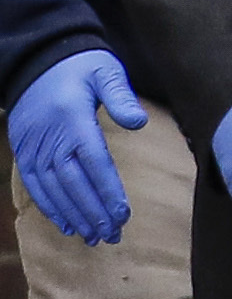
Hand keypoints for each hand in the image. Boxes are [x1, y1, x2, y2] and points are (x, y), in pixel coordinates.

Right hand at [9, 49, 141, 245]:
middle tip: (112, 236)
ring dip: (74, 216)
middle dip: (93, 212)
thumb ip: (121, 96)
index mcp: (73, 120)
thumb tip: (139, 123)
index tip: (122, 214)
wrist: (38, 62)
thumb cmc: (80, 66)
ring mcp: (34, 148)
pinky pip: (35, 186)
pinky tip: (67, 223)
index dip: (107, 191)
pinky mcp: (25, 153)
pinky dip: (50, 207)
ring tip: (93, 237)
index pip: (93, 163)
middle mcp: (50, 139)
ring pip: (54, 190)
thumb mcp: (105, 70)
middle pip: (73, 184)